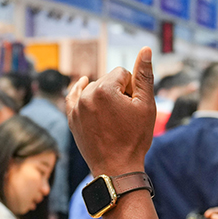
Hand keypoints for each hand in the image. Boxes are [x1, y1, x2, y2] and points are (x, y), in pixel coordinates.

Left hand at [66, 47, 155, 176]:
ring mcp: (76, 107)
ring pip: (94, 89)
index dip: (132, 88)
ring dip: (104, 96)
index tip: (133, 106)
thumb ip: (144, 76)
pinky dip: (78, 90)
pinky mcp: (72, 118)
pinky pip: (73, 97)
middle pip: (107, 80)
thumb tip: (146, 49)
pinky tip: (81, 83)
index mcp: (104, 89)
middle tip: (124, 116)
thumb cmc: (134, 138)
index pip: (122, 73)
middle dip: (118, 91)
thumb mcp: (146, 106)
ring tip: (112, 118)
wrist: (116, 168)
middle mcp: (86, 95)